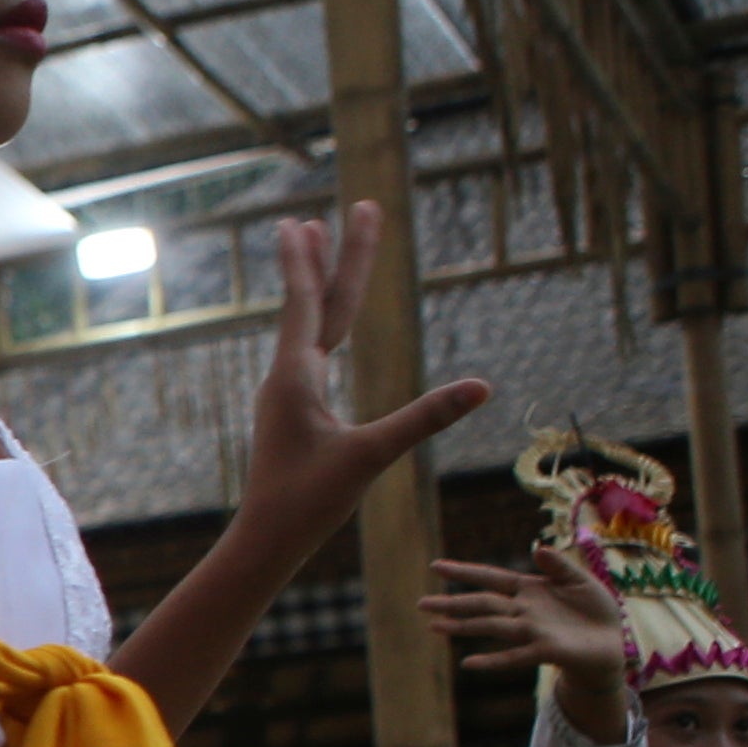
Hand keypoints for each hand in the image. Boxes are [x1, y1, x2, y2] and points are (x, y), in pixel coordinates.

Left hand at [237, 206, 480, 545]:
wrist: (265, 539)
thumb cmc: (308, 501)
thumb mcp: (370, 456)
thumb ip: (424, 417)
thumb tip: (482, 387)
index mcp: (296, 378)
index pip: (310, 304)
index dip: (314, 259)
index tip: (305, 218)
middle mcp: (288, 376)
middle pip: (318, 302)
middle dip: (333, 254)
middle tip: (350, 207)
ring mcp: (289, 391)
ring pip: (311, 323)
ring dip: (316, 279)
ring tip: (312, 236)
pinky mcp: (295, 408)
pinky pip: (309, 349)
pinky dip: (317, 319)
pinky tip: (319, 318)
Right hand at [423, 542, 632, 689]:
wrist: (612, 641)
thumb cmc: (595, 609)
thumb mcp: (580, 580)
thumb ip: (559, 565)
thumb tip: (537, 548)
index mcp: (528, 589)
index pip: (491, 578)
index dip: (465, 571)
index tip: (436, 566)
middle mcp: (523, 610)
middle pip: (482, 604)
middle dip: (452, 603)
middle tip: (422, 604)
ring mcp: (532, 631)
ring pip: (492, 626)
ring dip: (464, 627)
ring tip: (436, 627)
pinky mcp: (545, 650)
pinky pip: (514, 656)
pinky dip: (492, 660)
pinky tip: (469, 664)